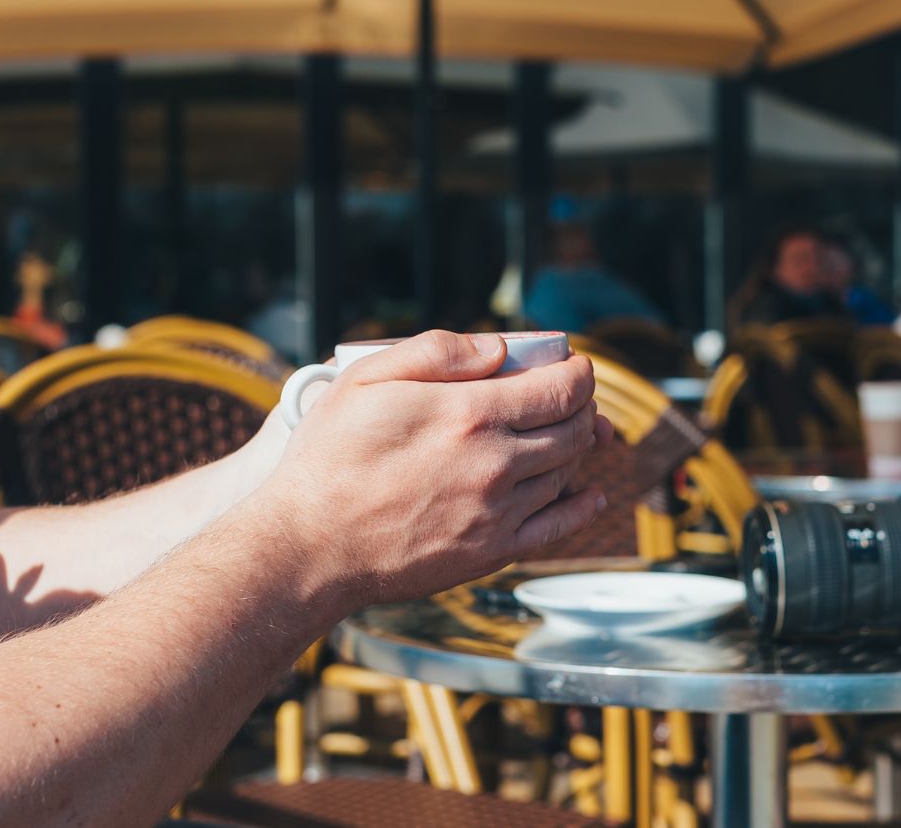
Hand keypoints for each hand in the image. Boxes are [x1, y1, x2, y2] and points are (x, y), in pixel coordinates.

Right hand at [260, 331, 613, 606]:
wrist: (310, 546)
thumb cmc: (328, 458)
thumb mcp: (366, 379)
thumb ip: (437, 352)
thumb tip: (499, 348)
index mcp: (469, 414)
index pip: (562, 388)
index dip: (579, 372)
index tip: (575, 366)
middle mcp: (495, 464)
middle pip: (574, 429)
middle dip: (582, 406)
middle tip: (570, 397)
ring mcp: (496, 513)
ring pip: (567, 474)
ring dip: (576, 449)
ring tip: (561, 434)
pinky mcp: (490, 553)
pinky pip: (557, 529)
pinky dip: (582, 508)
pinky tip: (590, 497)